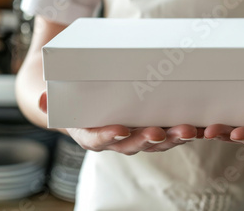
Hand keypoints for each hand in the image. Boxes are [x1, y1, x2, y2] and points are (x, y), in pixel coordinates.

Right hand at [38, 92, 203, 154]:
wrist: (88, 111)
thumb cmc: (76, 104)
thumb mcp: (60, 101)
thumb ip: (50, 100)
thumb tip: (41, 99)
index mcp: (92, 136)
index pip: (99, 140)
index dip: (109, 136)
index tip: (120, 130)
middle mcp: (117, 141)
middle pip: (134, 144)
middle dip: (149, 139)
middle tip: (162, 132)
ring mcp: (138, 137)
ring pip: (157, 142)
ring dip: (174, 138)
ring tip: (189, 130)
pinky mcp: (154, 130)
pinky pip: (170, 134)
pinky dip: (185, 132)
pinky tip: (202, 128)